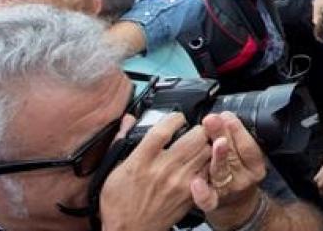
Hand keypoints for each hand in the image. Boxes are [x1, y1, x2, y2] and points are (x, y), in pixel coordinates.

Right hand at [99, 114, 209, 230]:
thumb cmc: (119, 205)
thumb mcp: (113, 171)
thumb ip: (122, 142)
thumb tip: (129, 120)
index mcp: (141, 161)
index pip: (164, 130)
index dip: (175, 117)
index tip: (177, 118)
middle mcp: (163, 169)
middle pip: (195, 137)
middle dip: (197, 128)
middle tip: (193, 130)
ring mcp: (179, 182)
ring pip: (207, 151)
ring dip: (206, 144)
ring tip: (199, 145)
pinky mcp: (190, 194)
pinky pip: (209, 170)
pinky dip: (208, 163)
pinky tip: (200, 162)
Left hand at [190, 112, 268, 228]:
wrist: (237, 206)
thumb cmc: (238, 174)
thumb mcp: (245, 156)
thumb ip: (236, 139)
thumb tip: (222, 115)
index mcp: (255, 166)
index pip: (248, 146)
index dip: (238, 131)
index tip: (227, 115)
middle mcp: (244, 178)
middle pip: (234, 155)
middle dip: (222, 135)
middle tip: (212, 120)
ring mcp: (228, 190)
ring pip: (221, 172)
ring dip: (216, 157)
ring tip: (213, 143)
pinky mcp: (213, 202)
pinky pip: (207, 199)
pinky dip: (202, 192)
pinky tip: (196, 183)